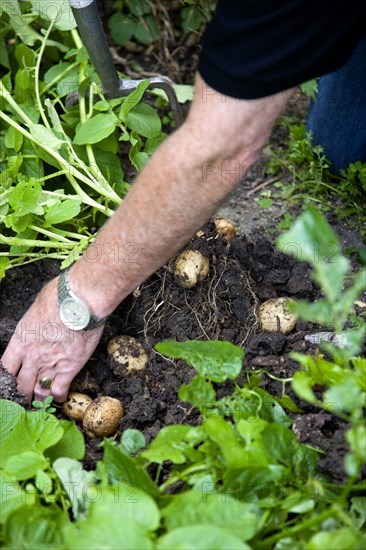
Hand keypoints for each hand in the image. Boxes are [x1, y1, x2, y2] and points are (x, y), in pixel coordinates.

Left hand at [1, 277, 103, 401]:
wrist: (79, 303)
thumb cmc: (58, 298)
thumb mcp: (35, 309)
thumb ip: (33, 323)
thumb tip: (38, 321)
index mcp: (20, 341)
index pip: (6, 368)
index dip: (9, 376)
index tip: (13, 377)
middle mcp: (32, 357)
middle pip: (21, 384)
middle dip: (23, 390)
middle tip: (27, 392)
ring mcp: (49, 365)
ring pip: (39, 391)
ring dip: (40, 396)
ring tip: (42, 398)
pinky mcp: (69, 369)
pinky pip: (59, 390)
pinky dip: (58, 397)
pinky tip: (59, 398)